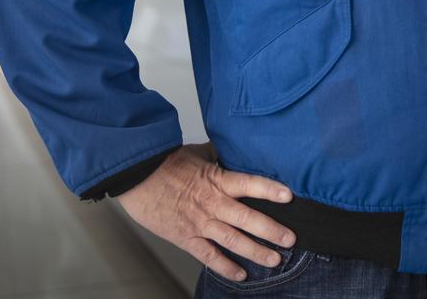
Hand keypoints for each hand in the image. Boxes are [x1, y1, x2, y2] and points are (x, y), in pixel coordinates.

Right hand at [115, 142, 295, 281]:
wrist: (135, 177)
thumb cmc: (165, 163)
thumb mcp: (198, 153)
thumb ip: (218, 157)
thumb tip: (232, 153)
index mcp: (217, 180)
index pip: (250, 184)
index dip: (270, 190)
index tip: (289, 196)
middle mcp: (213, 204)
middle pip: (247, 218)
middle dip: (271, 231)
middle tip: (290, 239)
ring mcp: (200, 223)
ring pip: (232, 240)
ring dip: (255, 251)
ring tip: (275, 259)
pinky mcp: (185, 238)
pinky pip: (208, 256)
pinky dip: (225, 267)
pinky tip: (241, 274)